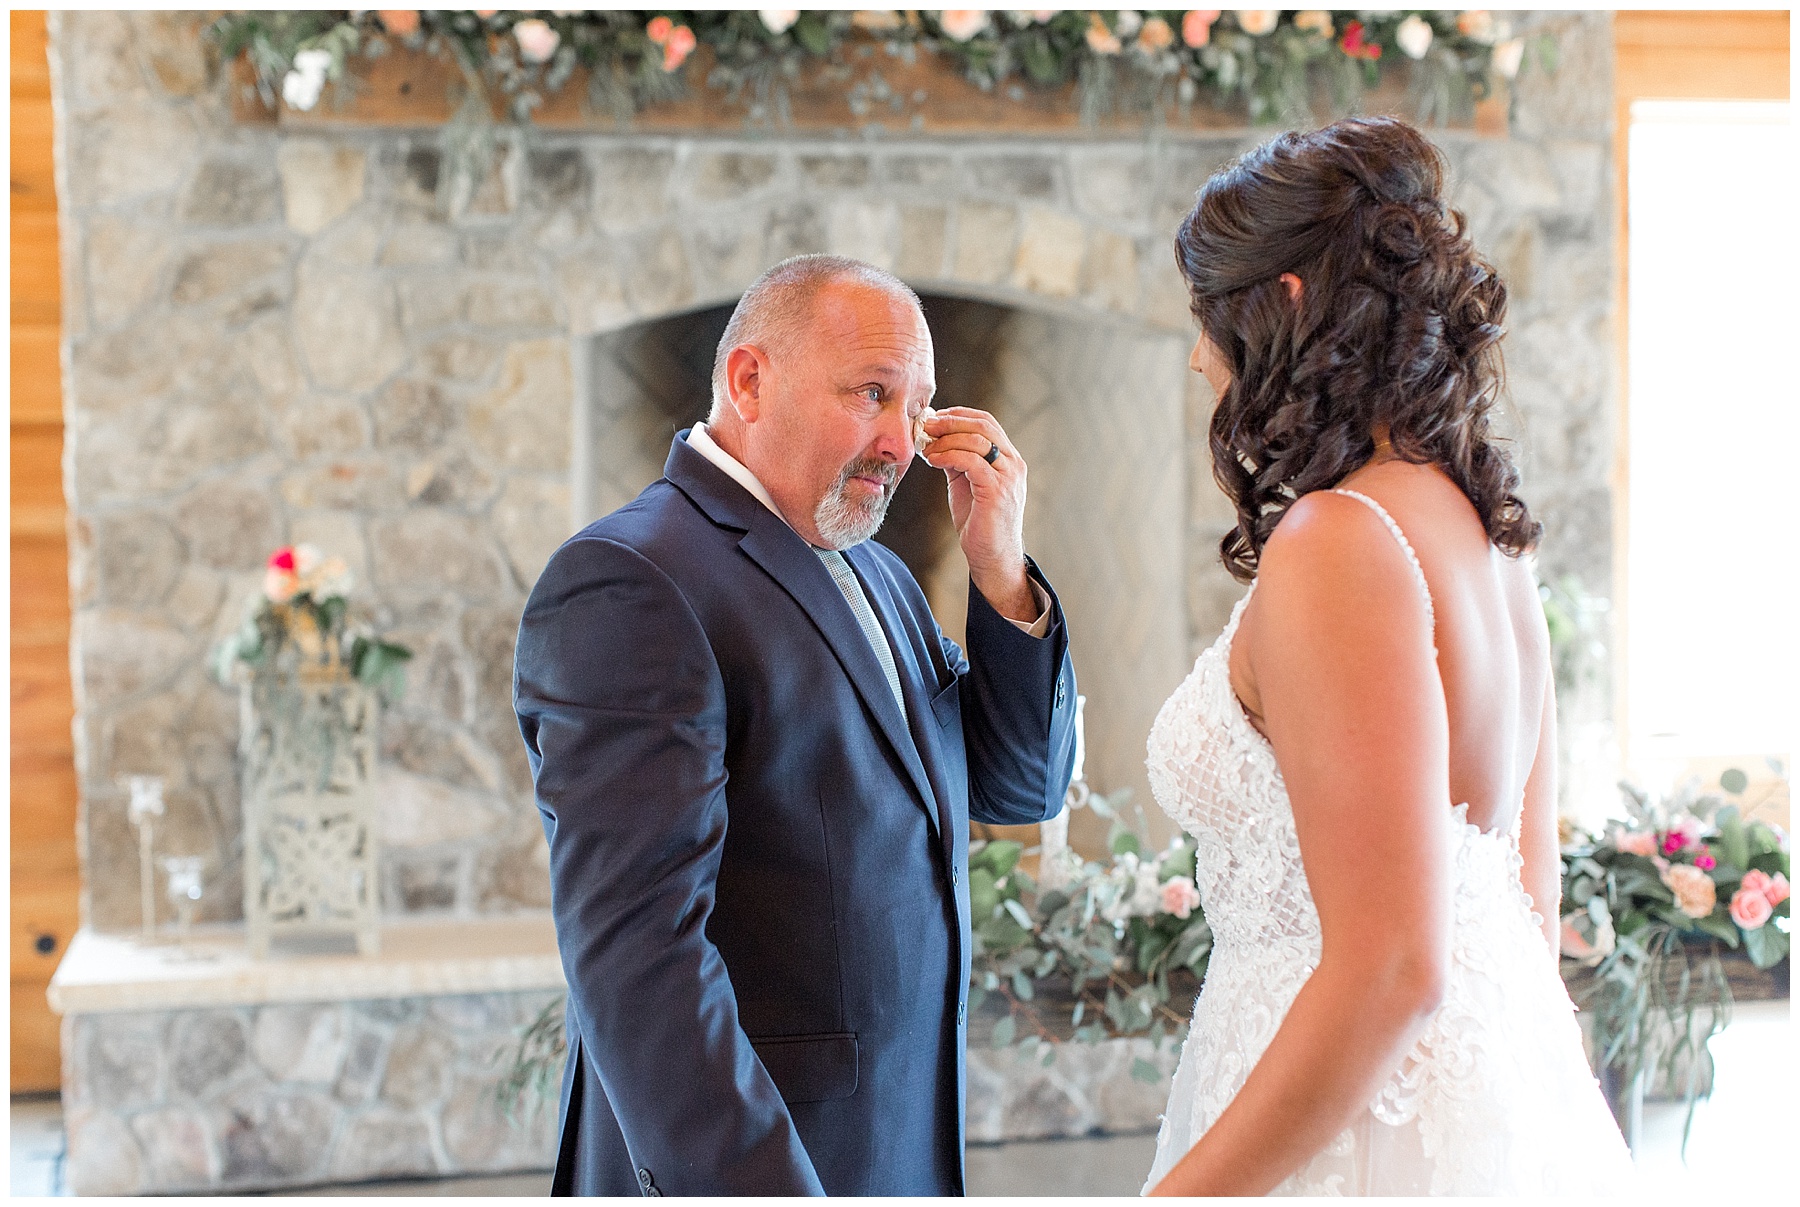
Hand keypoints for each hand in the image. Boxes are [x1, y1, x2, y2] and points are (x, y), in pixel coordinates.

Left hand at [919, 406, 1033, 621]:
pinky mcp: (998, 491)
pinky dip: (949, 456)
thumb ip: (957, 460)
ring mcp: (1009, 476)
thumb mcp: (966, 483)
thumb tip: (935, 438)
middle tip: (925, 425)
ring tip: (926, 446)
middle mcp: (1013, 463)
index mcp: (1008, 458)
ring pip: (977, 440)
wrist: (993, 556)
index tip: (934, 418)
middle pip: (983, 425)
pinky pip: (972, 461)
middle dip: (950, 421)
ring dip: (946, 439)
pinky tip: (934, 460)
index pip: (986, 421)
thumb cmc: (979, 522)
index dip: (958, 414)